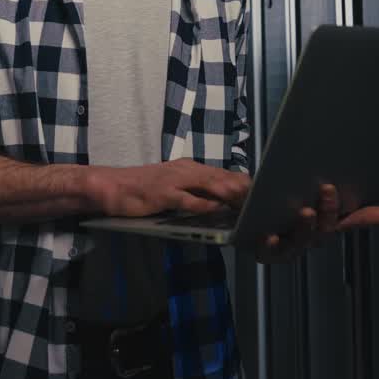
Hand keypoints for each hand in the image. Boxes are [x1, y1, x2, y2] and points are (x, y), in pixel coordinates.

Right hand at [86, 159, 250, 217]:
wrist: (111, 186)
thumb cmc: (143, 189)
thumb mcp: (174, 186)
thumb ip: (196, 191)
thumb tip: (222, 201)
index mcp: (190, 168)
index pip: (223, 174)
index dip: (243, 183)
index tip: (264, 190)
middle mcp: (185, 170)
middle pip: (221, 178)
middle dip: (243, 188)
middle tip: (266, 197)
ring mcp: (174, 181)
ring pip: (208, 185)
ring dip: (229, 193)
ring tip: (248, 201)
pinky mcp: (162, 194)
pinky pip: (186, 199)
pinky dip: (202, 205)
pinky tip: (215, 210)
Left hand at [255, 183, 378, 263]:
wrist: (237, 210)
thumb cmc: (276, 204)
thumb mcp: (304, 195)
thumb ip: (341, 205)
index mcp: (318, 227)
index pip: (344, 222)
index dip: (362, 217)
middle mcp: (304, 240)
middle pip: (322, 233)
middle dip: (328, 213)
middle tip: (328, 191)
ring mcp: (283, 247)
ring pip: (298, 244)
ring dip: (304, 229)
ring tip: (305, 212)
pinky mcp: (260, 249)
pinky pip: (267, 251)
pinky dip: (270, 244)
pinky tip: (270, 234)